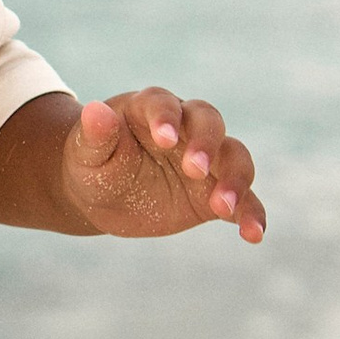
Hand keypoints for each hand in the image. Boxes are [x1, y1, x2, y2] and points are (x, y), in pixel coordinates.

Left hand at [61, 91, 264, 243]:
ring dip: (235, 179)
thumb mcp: (86, 154)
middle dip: (206, 145)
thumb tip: (94, 111)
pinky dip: (251, 214)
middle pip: (209, 122)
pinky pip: (243, 200)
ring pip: (235, 157)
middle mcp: (186, 127)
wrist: (105, 197)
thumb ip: (94, 134)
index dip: (167, 118)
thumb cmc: (94, 166)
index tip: (165, 140)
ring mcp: (207, 159)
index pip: (164, 104)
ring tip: (224, 207)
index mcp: (151, 108)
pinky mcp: (215, 192)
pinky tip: (253, 234)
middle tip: (196, 171)